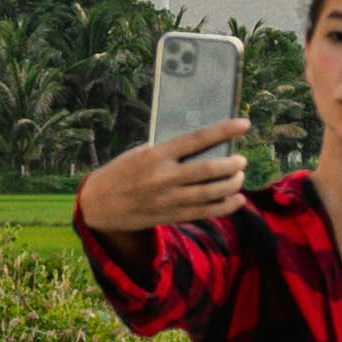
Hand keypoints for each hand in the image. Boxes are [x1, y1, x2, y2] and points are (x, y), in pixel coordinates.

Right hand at [80, 118, 252, 230]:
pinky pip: (204, 212)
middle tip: (241, 160)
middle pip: (209, 169)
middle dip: (232, 164)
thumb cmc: (121, 172)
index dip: (223, 131)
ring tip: (239, 178)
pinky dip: (225, 207)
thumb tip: (200, 144)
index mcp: (156, 155)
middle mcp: (164, 177)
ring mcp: (168, 199)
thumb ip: (167, 150)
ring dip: (232, 185)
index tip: (243, 125)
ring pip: (210, 192)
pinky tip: (237, 200)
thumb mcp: (139, 153)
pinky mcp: (170, 216)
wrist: (97, 205)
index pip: (196, 139)